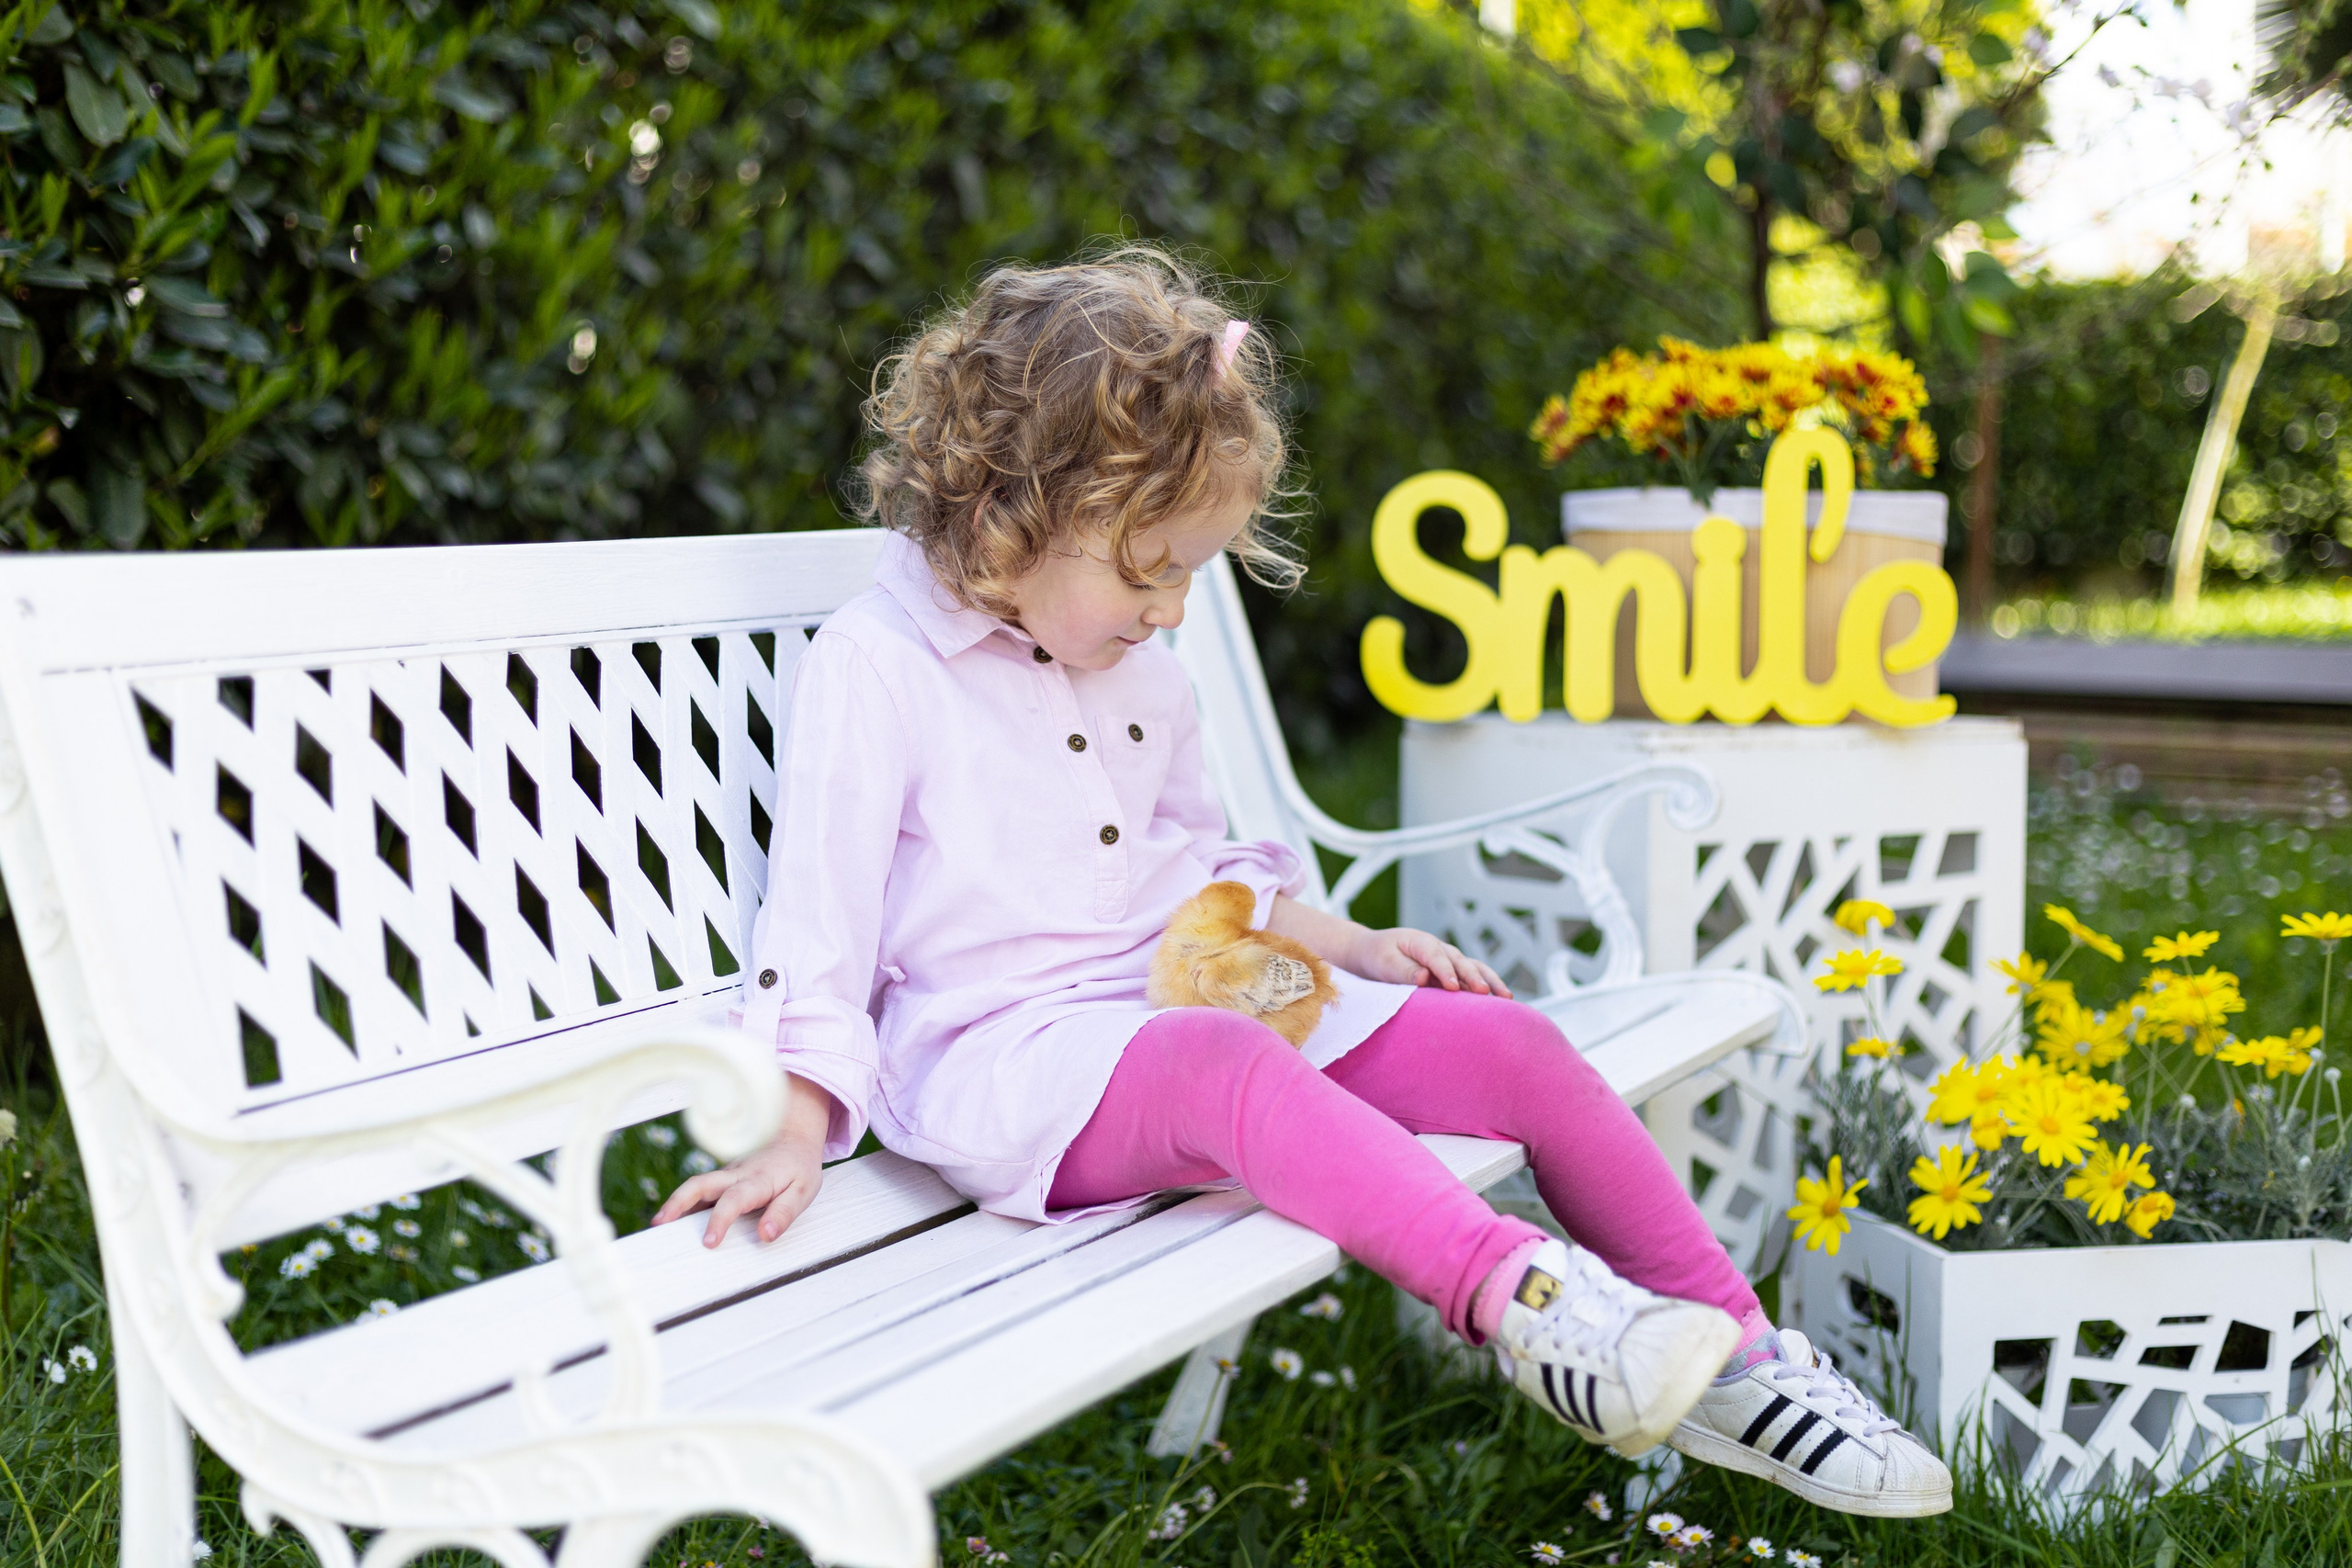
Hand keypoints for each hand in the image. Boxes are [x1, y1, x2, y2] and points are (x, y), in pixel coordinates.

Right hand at [650, 1073, 834, 1246]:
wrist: (794, 1137)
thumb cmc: (799, 1168)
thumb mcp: (803, 1191)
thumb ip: (784, 1213)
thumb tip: (765, 1235)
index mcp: (757, 1180)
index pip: (733, 1200)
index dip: (719, 1220)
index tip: (708, 1242)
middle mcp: (736, 1174)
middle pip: (700, 1184)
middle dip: (678, 1203)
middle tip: (660, 1224)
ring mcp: (726, 1174)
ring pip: (696, 1185)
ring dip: (675, 1203)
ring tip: (658, 1225)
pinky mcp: (722, 1178)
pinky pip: (701, 1190)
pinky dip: (685, 1203)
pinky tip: (674, 1221)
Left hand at [1351, 927, 1511, 997]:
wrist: (1374, 952)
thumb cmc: (1378, 956)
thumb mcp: (1383, 963)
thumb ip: (1403, 970)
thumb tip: (1424, 977)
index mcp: (1421, 942)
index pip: (1436, 957)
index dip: (1445, 971)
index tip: (1453, 987)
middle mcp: (1440, 948)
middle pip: (1461, 961)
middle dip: (1474, 977)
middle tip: (1485, 993)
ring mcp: (1450, 959)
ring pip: (1474, 968)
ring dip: (1490, 981)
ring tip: (1506, 997)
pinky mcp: (1453, 971)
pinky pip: (1472, 978)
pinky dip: (1487, 986)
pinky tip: (1501, 1002)